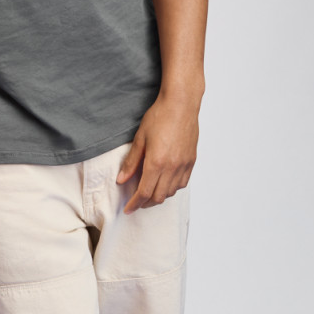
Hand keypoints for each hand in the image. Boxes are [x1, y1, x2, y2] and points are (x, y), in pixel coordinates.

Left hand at [116, 94, 198, 213]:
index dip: (135, 203)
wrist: (181, 104)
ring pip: (171, 192)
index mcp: (157, 162)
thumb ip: (131, 162)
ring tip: (149, 193)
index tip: (128, 209)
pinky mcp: (191, 160)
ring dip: (159, 196)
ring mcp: (184, 165)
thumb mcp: (140, 138)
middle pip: (159, 196)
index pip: (144, 192)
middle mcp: (172, 167)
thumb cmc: (159, 116)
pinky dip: (172, 188)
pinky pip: (183, 183)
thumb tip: (121, 179)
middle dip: (146, 203)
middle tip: (136, 202)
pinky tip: (165, 184)